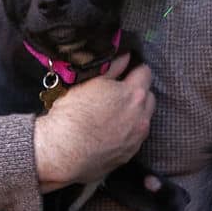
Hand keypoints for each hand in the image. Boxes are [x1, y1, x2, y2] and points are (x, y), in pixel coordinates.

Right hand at [33, 55, 154, 190]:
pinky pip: (135, 137)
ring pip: (144, 118)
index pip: (145, 72)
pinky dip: (128, 132)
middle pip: (149, 97)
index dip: (135, 69)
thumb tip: (126, 56)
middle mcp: (142, 116)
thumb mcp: (90, 82)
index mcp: (134, 94)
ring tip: (114, 114)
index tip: (125, 72)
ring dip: (136, 113)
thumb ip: (113, 67)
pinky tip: (110, 132)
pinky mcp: (129, 154)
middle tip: (119, 93)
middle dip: (138, 92)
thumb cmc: (73, 112)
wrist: (62, 150)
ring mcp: (137, 138)